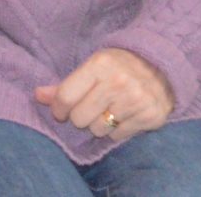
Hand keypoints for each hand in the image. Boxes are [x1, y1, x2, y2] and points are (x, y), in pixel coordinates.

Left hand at [36, 48, 173, 143]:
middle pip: (80, 118)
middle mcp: (118, 81)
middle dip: (82, 116)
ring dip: (100, 124)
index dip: (59, 108)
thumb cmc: (120, 66)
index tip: (63, 109)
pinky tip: (125, 114)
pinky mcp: (150, 116)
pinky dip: (118, 129)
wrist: (163, 64)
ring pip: (98, 130)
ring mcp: (136, 99)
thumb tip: (37, 95)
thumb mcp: (93, 66)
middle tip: (92, 106)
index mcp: (101, 63)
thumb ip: (65, 84)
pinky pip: (118, 136)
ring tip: (110, 109)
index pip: (65, 97)